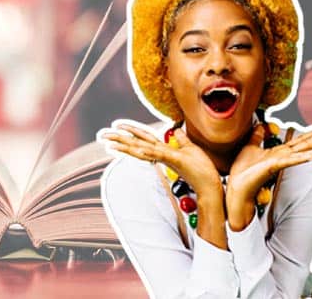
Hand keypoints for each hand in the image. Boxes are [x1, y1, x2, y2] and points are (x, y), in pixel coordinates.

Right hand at [100, 122, 221, 197]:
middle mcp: (162, 154)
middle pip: (137, 144)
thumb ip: (180, 139)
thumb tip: (176, 129)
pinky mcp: (176, 160)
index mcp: (164, 150)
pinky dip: (147, 151)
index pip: (144, 139)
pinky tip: (136, 148)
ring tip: (110, 143)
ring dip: (125, 145)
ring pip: (142, 149)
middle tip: (102, 135)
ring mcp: (167, 158)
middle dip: (119, 139)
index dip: (130, 131)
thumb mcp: (190, 148)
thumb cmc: (202, 169)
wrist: (209, 186)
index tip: (116, 126)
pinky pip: (158, 154)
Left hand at [226, 124, 311, 229]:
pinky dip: (304, 157)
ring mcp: (281, 161)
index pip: (300, 140)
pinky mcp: (275, 166)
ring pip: (305, 152)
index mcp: (279, 152)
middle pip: (307, 144)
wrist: (237, 186)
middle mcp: (284, 156)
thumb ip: (257, 136)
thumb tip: (260, 124)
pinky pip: (293, 160)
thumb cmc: (243, 170)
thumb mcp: (250, 146)